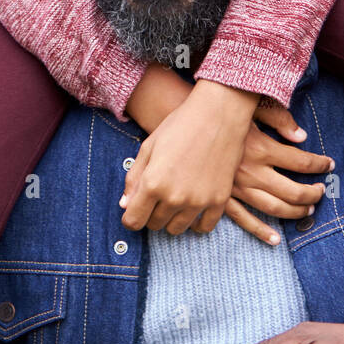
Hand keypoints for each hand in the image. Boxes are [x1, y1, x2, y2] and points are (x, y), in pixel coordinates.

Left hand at [120, 79, 257, 234]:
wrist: (218, 114)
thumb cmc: (180, 125)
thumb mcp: (149, 147)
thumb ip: (134, 178)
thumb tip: (125, 205)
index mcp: (153, 183)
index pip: (133, 221)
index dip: (131, 217)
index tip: (135, 209)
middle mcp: (174, 197)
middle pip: (154, 225)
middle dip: (151, 214)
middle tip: (158, 196)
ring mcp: (198, 201)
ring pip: (177, 229)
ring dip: (172, 218)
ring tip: (175, 199)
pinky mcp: (219, 201)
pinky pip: (203, 227)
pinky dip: (196, 222)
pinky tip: (194, 207)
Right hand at [218, 101, 333, 244]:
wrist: (181, 117)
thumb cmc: (220, 109)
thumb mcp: (253, 106)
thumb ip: (279, 118)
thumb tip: (301, 136)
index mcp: (263, 147)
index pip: (302, 161)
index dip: (319, 164)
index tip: (329, 164)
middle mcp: (253, 171)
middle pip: (293, 191)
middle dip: (312, 194)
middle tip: (321, 192)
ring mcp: (236, 187)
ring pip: (274, 208)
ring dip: (295, 213)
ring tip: (308, 211)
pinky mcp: (220, 197)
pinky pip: (243, 219)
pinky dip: (260, 231)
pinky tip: (275, 238)